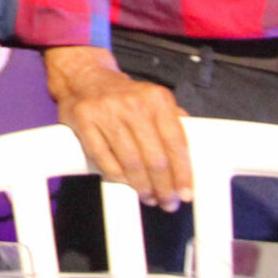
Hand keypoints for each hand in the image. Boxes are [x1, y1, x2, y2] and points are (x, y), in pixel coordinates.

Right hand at [44, 46, 190, 209]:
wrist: (84, 77)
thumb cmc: (123, 95)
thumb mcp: (153, 99)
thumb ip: (173, 122)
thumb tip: (193, 155)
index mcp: (156, 99)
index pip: (176, 143)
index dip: (183, 173)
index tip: (186, 193)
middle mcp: (133, 103)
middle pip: (155, 159)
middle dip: (164, 187)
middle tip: (167, 201)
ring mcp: (107, 111)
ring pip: (131, 163)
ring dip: (142, 187)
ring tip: (148, 196)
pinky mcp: (84, 120)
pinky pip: (103, 159)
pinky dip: (116, 176)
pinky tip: (124, 182)